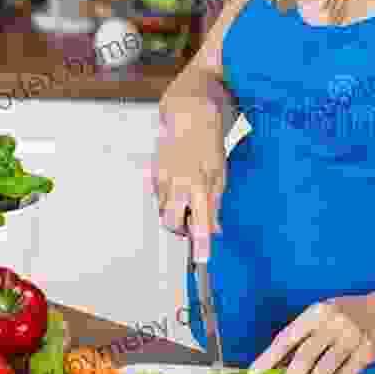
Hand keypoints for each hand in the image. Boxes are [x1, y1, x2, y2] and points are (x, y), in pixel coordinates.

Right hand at [144, 106, 225, 260]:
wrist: (189, 115)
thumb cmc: (207, 143)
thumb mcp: (220, 174)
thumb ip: (215, 204)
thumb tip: (214, 228)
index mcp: (200, 184)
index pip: (201, 222)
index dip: (201, 243)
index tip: (202, 258)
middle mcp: (178, 184)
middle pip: (171, 223)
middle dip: (180, 230)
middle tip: (191, 225)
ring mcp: (162, 178)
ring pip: (163, 211)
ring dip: (174, 214)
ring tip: (186, 200)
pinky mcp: (153, 174)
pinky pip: (158, 197)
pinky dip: (168, 199)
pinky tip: (178, 185)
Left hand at [249, 292, 374, 373]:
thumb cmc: (347, 314)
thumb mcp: (325, 314)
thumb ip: (305, 334)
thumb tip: (278, 364)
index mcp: (317, 311)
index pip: (288, 336)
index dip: (270, 356)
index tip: (255, 373)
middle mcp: (333, 323)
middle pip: (305, 355)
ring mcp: (352, 337)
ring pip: (324, 368)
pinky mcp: (367, 352)